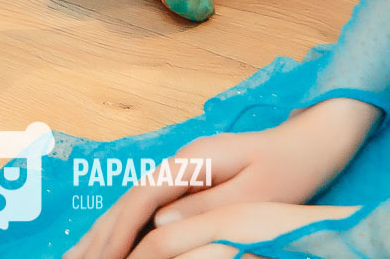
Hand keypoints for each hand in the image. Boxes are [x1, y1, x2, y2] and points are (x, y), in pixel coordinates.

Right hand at [65, 107, 376, 258]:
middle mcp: (182, 161)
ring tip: (77, 257)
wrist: (312, 142)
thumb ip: (206, 208)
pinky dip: (126, 227)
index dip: (117, 232)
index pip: (142, 198)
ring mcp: (184, 169)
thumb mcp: (253, 195)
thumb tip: (158, 225)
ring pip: (134, 202)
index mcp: (193, 161)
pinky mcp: (191, 180)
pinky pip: (149, 207)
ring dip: (104, 231)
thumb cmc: (289, 171)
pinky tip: (115, 244)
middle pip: (128, 198)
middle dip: (98, 234)